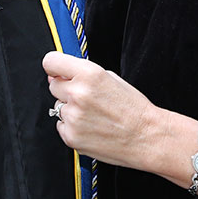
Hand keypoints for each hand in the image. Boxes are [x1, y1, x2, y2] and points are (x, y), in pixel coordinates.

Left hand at [42, 51, 195, 172]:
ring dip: (70, 109)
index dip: (54, 67)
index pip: (51, 61)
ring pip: (58, 107)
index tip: (56, 71)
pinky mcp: (71, 136)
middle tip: (86, 98)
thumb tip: (59, 75)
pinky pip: (61, 125)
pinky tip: (91, 127)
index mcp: (89, 74)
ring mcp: (73, 117)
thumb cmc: (133, 108)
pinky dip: (72, 126)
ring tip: (93, 115)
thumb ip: (83, 73)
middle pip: (53, 85)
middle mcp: (78, 94)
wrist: (146, 137)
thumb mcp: (111, 78)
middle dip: (65, 89)